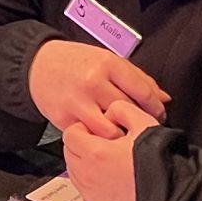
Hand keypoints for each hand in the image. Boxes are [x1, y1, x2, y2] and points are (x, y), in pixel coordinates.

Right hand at [27, 41, 167, 133]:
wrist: (37, 65)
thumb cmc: (76, 62)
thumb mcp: (107, 60)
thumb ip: (138, 78)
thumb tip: (164, 98)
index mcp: (108, 64)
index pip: (142, 91)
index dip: (156, 108)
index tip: (159, 115)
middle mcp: (93, 82)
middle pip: (128, 112)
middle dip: (139, 123)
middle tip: (142, 127)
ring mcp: (77, 102)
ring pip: (110, 131)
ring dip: (120, 137)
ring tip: (123, 135)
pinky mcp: (64, 119)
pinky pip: (89, 137)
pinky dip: (98, 140)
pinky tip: (102, 136)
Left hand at [61, 100, 154, 200]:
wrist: (172, 198)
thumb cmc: (159, 163)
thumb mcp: (144, 124)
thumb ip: (122, 109)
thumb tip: (109, 111)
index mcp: (94, 153)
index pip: (71, 133)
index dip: (85, 129)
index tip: (100, 132)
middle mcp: (87, 176)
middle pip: (70, 153)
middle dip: (83, 146)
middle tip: (105, 146)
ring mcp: (90, 195)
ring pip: (75, 172)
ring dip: (86, 165)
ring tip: (111, 164)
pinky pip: (86, 191)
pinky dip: (93, 184)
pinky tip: (114, 181)